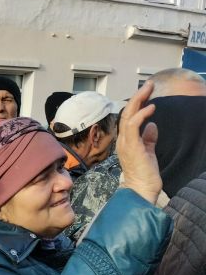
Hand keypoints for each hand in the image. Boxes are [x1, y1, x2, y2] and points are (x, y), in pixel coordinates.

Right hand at [117, 80, 161, 203]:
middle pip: (126, 112)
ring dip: (139, 101)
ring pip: (128, 115)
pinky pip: (133, 125)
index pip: (129, 118)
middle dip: (138, 97)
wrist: (141, 189)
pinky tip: (151, 107)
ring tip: (149, 89)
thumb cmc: (144, 174)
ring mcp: (125, 143)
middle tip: (149, 84)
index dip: (137, 104)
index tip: (148, 93)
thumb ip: (149, 139)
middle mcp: (122, 140)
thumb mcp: (148, 152)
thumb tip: (152, 125)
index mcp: (126, 141)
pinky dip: (141, 114)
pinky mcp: (131, 146)